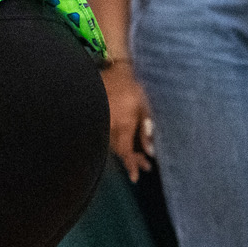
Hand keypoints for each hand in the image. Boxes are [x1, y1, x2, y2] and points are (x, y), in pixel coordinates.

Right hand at [103, 59, 153, 181]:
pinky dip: (116, 142)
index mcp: (122, 124)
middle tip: (144, 165)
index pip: (125, 151)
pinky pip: (105, 135)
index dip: (130, 164)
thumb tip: (151, 151)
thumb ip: (147, 129)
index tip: (136, 176)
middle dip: (130, 159)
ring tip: (138, 155)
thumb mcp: (144, 105)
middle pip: (118, 150)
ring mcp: (101, 122)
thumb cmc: (130, 86)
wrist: (109, 70)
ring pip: (111, 144)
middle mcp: (109, 126)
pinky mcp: (97, 118)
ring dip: (124, 151)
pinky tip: (125, 142)